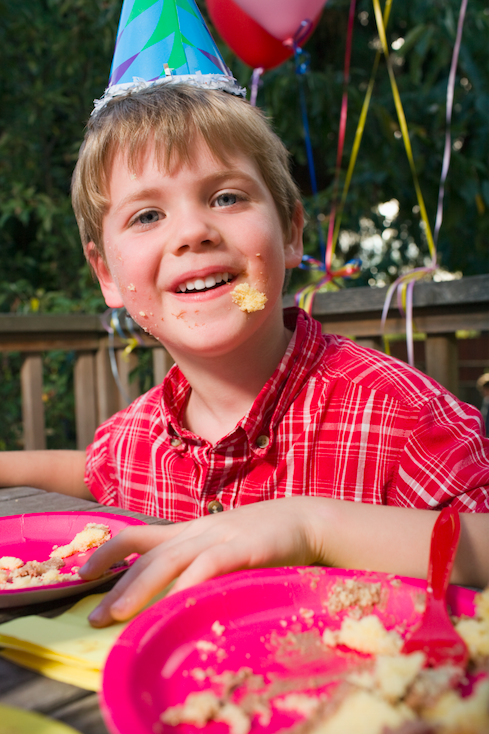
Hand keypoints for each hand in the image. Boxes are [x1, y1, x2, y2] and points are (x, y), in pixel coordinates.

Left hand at [79, 497, 324, 626]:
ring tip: (118, 614)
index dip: (109, 550)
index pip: (139, 534)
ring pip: (171, 560)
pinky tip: (176, 602)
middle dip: (117, 584)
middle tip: (94, 615)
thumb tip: (168, 592)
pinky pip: (211, 565)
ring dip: (140, 587)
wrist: (304, 519)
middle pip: (149, 555)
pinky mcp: (244, 546)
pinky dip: (191, 583)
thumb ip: (196, 561)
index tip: (83, 572)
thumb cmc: (262, 538)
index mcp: (189, 530)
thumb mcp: (220, 544)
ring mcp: (220, 536)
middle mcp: (198, 531)